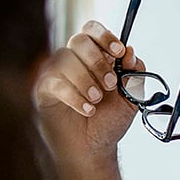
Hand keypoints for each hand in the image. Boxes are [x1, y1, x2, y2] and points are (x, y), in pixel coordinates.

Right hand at [34, 20, 138, 163]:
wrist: (93, 149)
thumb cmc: (108, 122)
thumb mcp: (131, 98)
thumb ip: (135, 75)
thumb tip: (131, 53)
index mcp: (95, 57)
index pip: (93, 30)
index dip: (105, 36)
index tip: (118, 51)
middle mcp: (74, 61)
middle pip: (79, 40)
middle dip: (97, 61)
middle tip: (109, 84)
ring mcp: (57, 74)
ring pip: (64, 58)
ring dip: (85, 79)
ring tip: (96, 100)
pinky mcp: (44, 90)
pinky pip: (54, 82)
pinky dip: (74, 95)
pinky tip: (87, 109)